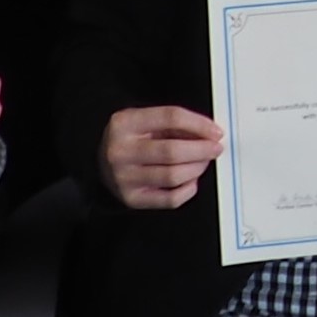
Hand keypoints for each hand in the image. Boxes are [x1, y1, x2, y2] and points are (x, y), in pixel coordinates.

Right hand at [101, 105, 224, 209]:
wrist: (101, 163)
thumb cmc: (129, 139)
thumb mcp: (144, 121)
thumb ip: (173, 124)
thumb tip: (208, 132)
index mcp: (125, 124)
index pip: (170, 118)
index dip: (199, 124)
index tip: (215, 131)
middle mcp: (122, 152)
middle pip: (172, 151)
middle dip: (202, 150)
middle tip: (215, 148)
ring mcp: (125, 178)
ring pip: (173, 176)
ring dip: (197, 168)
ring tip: (203, 162)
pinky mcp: (133, 199)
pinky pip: (170, 199)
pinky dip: (188, 189)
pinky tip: (191, 180)